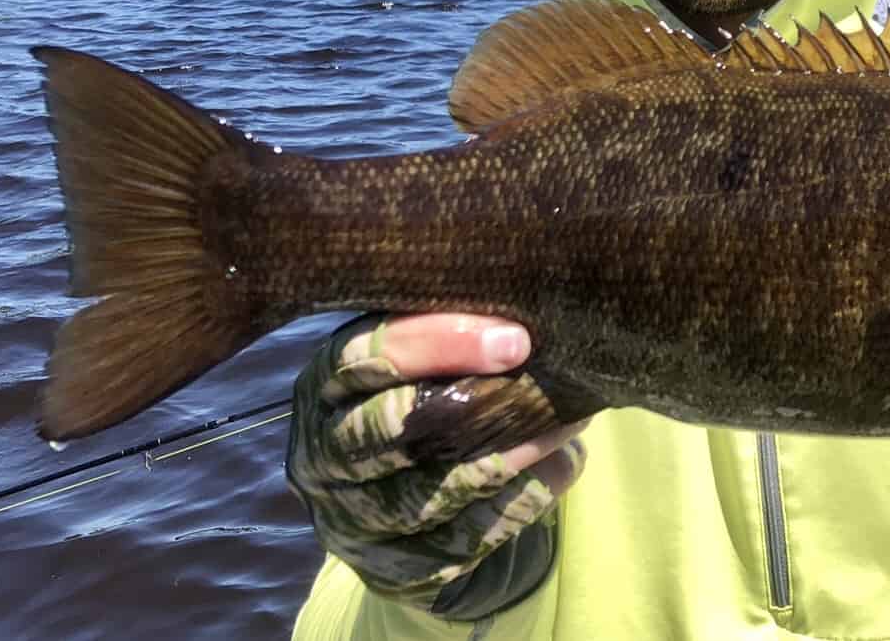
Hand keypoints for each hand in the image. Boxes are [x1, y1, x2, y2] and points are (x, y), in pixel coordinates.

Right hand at [285, 313, 588, 606]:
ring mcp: (351, 521)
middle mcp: (321, 457)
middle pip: (391, 429)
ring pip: (432, 491)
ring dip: (513, 454)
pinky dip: (519, 502)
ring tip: (568, 421)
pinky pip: (462, 539)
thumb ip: (450, 335)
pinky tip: (560, 466)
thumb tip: (521, 318)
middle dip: (477, 405)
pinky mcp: (391, 571)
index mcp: (323, 387)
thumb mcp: (424, 359)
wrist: (415, 502)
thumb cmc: (427, 400)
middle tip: (545, 383)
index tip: (515, 339)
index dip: (440, 345)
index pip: (368, 358)